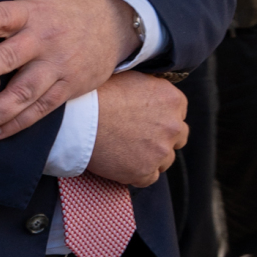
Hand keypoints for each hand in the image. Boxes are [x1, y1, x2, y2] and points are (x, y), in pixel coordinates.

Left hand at [0, 0, 141, 142]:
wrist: (112, 23)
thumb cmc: (58, 12)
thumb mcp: (32, 2)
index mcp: (30, 13)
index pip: (2, 14)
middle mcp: (43, 39)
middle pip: (10, 57)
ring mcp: (58, 66)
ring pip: (24, 92)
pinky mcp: (69, 87)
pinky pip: (41, 109)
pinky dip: (17, 123)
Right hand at [85, 71, 187, 186]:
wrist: (78, 118)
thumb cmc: (98, 94)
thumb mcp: (131, 78)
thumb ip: (151, 87)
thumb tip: (152, 94)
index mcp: (172, 100)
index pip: (178, 113)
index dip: (161, 117)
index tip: (146, 120)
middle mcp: (173, 126)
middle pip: (178, 137)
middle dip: (162, 138)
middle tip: (138, 137)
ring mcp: (161, 151)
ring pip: (165, 160)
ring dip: (150, 157)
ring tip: (126, 151)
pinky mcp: (145, 172)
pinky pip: (148, 178)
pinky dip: (136, 173)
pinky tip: (120, 163)